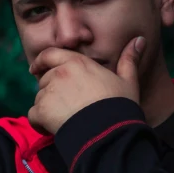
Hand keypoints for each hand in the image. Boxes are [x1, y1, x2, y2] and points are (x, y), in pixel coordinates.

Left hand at [27, 36, 146, 135]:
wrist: (110, 133)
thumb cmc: (120, 107)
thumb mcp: (128, 82)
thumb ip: (129, 60)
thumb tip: (140, 39)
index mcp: (77, 63)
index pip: (50, 55)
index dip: (40, 62)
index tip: (35, 68)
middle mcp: (60, 73)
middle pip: (44, 80)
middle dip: (50, 92)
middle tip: (65, 107)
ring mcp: (49, 92)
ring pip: (39, 98)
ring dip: (47, 108)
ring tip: (64, 119)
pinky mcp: (42, 110)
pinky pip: (33, 115)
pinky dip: (40, 123)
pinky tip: (51, 130)